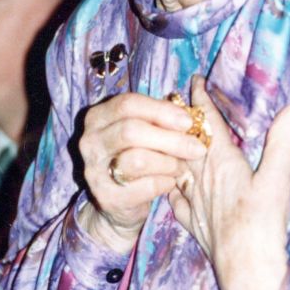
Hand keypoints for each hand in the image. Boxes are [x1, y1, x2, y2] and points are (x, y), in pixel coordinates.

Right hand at [78, 91, 205, 251]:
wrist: (122, 204)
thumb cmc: (139, 157)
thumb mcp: (146, 129)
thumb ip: (162, 111)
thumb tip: (199, 85)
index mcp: (98, 116)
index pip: (128, 103)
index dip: (161, 111)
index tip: (188, 121)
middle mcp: (90, 141)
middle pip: (132, 130)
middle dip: (171, 139)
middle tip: (197, 148)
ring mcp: (93, 170)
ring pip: (138, 160)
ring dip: (169, 163)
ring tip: (181, 167)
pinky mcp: (106, 197)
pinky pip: (144, 187)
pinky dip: (164, 183)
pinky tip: (170, 183)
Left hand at [169, 77, 289, 289]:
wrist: (246, 273)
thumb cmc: (262, 227)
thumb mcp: (278, 181)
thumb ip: (282, 143)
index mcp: (222, 163)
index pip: (207, 125)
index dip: (200, 100)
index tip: (194, 80)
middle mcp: (202, 179)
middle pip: (185, 141)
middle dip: (180, 119)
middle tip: (173, 100)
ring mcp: (195, 203)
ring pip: (177, 166)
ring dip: (172, 148)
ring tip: (168, 135)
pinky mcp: (195, 224)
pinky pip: (175, 198)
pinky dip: (171, 184)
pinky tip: (170, 186)